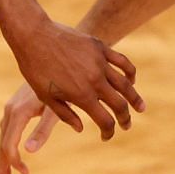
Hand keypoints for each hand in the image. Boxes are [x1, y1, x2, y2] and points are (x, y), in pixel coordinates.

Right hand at [0, 82, 63, 173]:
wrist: (56, 60)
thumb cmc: (61, 85)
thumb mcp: (55, 109)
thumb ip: (44, 129)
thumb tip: (30, 151)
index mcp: (18, 113)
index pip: (9, 144)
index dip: (14, 162)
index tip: (25, 173)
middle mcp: (11, 110)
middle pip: (2, 143)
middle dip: (1, 165)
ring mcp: (11, 108)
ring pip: (4, 137)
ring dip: (3, 157)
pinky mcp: (16, 106)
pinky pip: (7, 130)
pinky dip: (7, 144)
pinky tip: (9, 152)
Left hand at [8, 17, 142, 143]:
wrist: (34, 36)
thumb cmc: (36, 69)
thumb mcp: (46, 97)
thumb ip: (65, 114)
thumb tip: (81, 128)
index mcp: (81, 96)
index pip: (104, 120)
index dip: (108, 132)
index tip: (106, 136)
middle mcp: (95, 81)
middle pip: (119, 104)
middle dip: (125, 118)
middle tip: (127, 125)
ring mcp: (100, 62)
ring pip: (125, 84)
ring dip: (135, 98)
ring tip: (140, 108)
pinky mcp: (100, 47)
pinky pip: (122, 62)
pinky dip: (130, 73)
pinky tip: (132, 81)